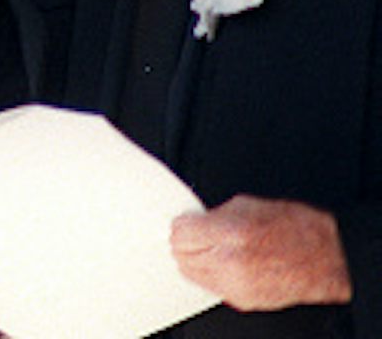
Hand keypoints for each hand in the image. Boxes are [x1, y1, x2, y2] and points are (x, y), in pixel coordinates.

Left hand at [171, 196, 351, 310]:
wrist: (328, 257)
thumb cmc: (296, 228)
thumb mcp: (247, 206)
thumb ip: (213, 216)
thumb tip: (194, 221)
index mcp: (232, 233)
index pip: (180, 234)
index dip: (184, 226)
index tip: (188, 223)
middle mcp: (231, 263)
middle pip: (181, 255)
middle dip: (187, 244)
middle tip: (199, 236)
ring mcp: (237, 286)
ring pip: (192, 274)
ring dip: (197, 261)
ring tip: (214, 249)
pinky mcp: (243, 300)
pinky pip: (210, 287)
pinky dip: (212, 275)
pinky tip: (227, 264)